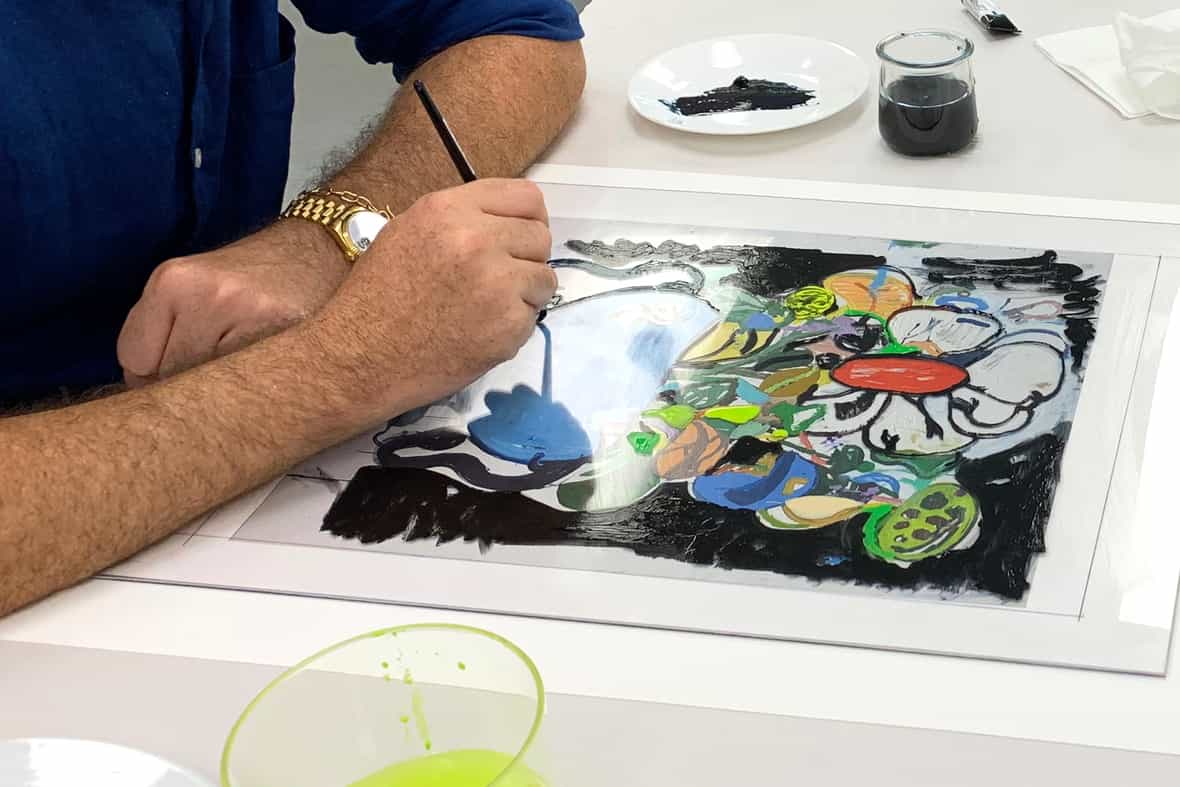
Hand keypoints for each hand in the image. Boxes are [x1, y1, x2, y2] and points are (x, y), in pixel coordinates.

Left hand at [117, 221, 348, 385]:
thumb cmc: (257, 277)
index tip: (185, 364)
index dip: (156, 373)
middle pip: (170, 377)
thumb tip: (141, 390)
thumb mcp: (197, 285)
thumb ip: (164, 330)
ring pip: (207, 387)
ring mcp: (247, 314)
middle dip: (190, 381)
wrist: (325, 249)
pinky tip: (270, 367)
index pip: (133, 361)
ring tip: (251, 363)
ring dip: (224, 388)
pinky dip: (254, 387)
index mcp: (173, 280)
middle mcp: (206, 294)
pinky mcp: (284, 333)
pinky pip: (246, 385)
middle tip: (222, 365)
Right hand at [304, 179, 555, 423]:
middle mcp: (477, 240)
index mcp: (449, 211)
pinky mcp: (508, 325)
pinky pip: (533, 316)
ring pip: (545, 278)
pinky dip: (514, 325)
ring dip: (525, 293)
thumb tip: (502, 221)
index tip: (519, 236)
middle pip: (540, 236)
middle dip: (527, 257)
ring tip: (489, 306)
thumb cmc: (376, 297)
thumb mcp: (406, 233)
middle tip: (502, 277)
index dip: (528, 218)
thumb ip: (458, 219)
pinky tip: (480, 331)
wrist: (361, 358)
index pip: (526, 197)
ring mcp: (497, 284)